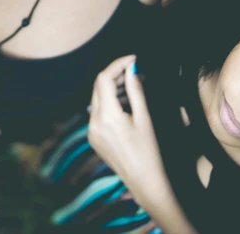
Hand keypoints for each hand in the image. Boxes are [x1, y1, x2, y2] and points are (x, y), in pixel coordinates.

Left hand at [87, 55, 166, 206]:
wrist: (143, 180)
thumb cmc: (148, 150)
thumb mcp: (144, 117)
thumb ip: (135, 90)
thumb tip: (131, 69)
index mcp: (107, 116)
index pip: (104, 78)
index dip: (117, 64)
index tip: (133, 59)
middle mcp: (93, 122)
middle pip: (98, 86)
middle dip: (114, 74)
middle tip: (134, 70)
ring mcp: (90, 131)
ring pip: (96, 98)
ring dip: (111, 88)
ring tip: (131, 85)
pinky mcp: (92, 137)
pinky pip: (96, 112)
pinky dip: (108, 102)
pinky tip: (124, 103)